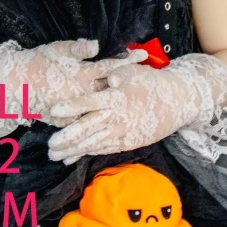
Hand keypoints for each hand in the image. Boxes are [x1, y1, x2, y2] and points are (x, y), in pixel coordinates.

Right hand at [0, 38, 147, 143]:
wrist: (15, 85)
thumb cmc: (36, 62)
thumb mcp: (58, 50)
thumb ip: (79, 48)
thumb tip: (97, 46)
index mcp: (83, 72)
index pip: (111, 66)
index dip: (127, 62)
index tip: (143, 57)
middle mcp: (83, 91)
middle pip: (112, 89)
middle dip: (129, 85)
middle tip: (147, 82)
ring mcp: (77, 107)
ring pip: (101, 108)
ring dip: (116, 108)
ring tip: (132, 108)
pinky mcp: (67, 120)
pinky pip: (84, 124)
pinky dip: (96, 126)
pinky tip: (108, 130)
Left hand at [47, 53, 226, 164]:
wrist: (177, 102)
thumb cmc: (152, 82)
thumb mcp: (134, 71)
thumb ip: (117, 72)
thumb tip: (106, 77)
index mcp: (115, 97)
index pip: (89, 102)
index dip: (72, 107)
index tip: (54, 111)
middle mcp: (117, 117)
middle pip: (88, 129)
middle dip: (68, 138)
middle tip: (49, 146)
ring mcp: (123, 132)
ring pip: (94, 143)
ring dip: (74, 150)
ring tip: (55, 156)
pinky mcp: (128, 141)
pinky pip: (105, 148)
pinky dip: (89, 153)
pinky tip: (75, 156)